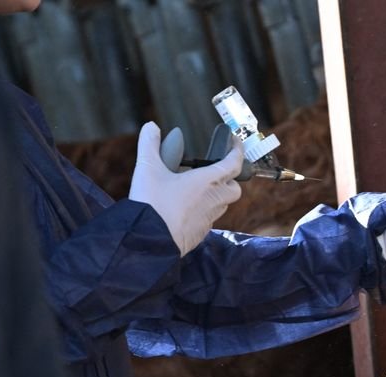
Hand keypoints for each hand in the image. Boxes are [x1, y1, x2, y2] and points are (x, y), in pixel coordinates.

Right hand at [129, 122, 243, 255]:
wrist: (149, 240)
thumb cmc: (153, 204)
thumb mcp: (147, 168)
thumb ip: (150, 144)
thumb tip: (151, 127)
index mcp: (208, 182)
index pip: (234, 163)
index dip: (237, 150)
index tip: (235, 142)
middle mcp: (214, 200)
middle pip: (234, 188)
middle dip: (230, 178)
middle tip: (215, 170)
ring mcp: (209, 219)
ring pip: (222, 204)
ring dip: (215, 194)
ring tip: (196, 187)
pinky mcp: (201, 233)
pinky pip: (209, 219)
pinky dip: (203, 210)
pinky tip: (186, 207)